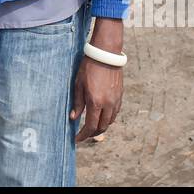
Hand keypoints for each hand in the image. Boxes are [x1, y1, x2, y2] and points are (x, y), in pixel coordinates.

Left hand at [70, 19, 124, 142]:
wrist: (106, 55)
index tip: (76, 139)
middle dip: (92, 133)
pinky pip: (115, 113)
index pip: (90, 126)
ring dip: (101, 126)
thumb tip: (73, 118)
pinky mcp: (120, 96)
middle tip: (83, 134)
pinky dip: (108, 118)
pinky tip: (101, 115)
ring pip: (110, 121)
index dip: (83, 135)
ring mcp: (116, 101)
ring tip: (92, 126)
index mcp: (96, 102)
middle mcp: (108, 104)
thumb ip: (77, 103)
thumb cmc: (89, 68)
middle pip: (102, 127)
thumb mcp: (78, 84)